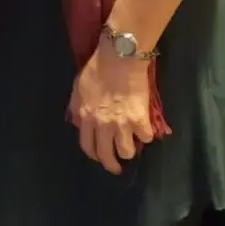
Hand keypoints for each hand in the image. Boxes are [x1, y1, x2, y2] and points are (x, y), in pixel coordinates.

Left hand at [67, 48, 155, 173]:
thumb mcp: (78, 88)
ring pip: (127, 151)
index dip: (94, 154)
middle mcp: (102, 125)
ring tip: (132, 146)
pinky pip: (146, 137)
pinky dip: (147, 135)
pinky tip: (145, 129)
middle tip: (117, 167)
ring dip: (129, 151)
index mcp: (86, 117)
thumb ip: (77, 107)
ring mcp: (122, 124)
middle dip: (112, 165)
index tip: (99, 157)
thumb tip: (78, 121)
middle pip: (106, 155)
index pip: (87, 145)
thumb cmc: (97, 69)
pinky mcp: (140, 120)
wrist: (120, 57)